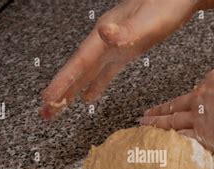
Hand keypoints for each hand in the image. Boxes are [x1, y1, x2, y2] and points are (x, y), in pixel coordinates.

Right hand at [40, 0, 200, 118]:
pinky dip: (95, 84)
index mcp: (106, 35)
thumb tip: (104, 33)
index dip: (63, 82)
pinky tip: (89, 95)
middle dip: (61, 91)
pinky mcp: (126, 49)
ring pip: (88, 72)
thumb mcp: (148, 20)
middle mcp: (105, 40)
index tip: (48, 99)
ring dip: (73, 90)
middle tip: (46, 112)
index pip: (79, 63)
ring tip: (59, 107)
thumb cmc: (167, 4)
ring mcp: (114, 45)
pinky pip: (104, 71)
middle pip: (78, 70)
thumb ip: (126, 30)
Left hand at [139, 41, 213, 151]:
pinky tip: (159, 144)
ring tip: (144, 127)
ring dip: (157, 124)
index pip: (197, 92)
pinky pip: (182, 139)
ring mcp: (200, 117)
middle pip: (176, 105)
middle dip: (160, 110)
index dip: (187, 99)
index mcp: (213, 81)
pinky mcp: (203, 135)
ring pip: (173, 121)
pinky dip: (170, 141)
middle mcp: (202, 99)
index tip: (179, 103)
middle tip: (145, 115)